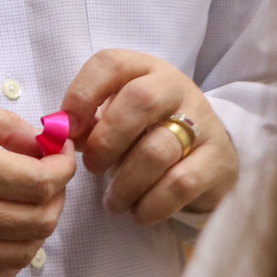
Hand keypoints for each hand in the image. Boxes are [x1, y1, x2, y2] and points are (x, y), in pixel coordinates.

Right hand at [0, 92, 75, 276]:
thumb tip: (38, 140)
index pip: (40, 181)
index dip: (62, 168)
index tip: (61, 155)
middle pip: (37, 220)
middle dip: (56, 198)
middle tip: (51, 180)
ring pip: (20, 252)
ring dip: (39, 231)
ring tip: (34, 208)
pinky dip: (12, 263)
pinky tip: (11, 240)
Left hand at [61, 50, 237, 225]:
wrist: (210, 157)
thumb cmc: (149, 134)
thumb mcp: (118, 120)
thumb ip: (88, 124)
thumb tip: (59, 136)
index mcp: (144, 70)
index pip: (111, 64)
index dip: (83, 93)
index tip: (67, 129)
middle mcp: (176, 88)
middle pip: (139, 100)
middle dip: (106, 140)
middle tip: (93, 168)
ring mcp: (202, 122)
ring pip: (156, 150)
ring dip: (125, 184)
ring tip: (114, 202)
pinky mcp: (218, 161)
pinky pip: (179, 184)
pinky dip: (151, 204)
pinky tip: (140, 212)